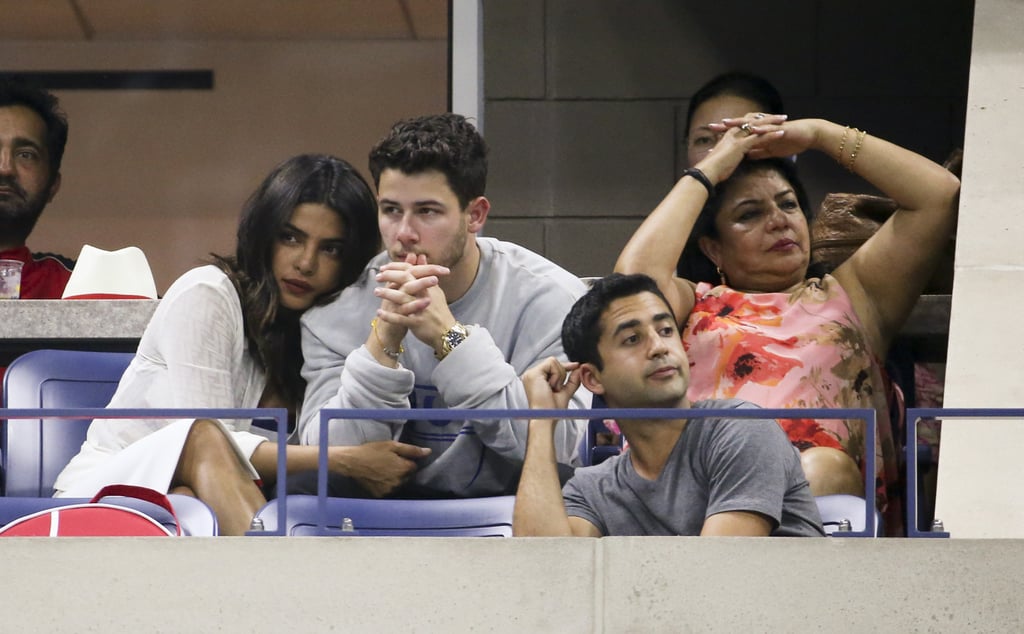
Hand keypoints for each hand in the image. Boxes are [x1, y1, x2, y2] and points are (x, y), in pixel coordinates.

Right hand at [330, 440, 430, 497]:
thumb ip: (412, 450)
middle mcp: (399, 482)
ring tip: (383, 470)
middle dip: (402, 470)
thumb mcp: (392, 446)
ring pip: (399, 484)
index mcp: (404, 469)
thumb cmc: (372, 451)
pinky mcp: (381, 495)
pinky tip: (379, 478)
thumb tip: (428, 452)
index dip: (406, 461)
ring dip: (395, 478)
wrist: (352, 462)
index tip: (397, 457)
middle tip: (389, 463)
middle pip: (408, 476)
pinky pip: (389, 490)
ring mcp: (390, 490)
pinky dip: (387, 485)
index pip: (414, 466)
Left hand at [373, 253, 448, 349]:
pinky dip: (389, 316)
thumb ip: (425, 273)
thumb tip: (420, 256)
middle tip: (377, 277)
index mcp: (427, 286)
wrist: (447, 331)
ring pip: (402, 298)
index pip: (410, 270)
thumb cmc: (439, 310)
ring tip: (376, 291)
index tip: (384, 268)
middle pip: (405, 280)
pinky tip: (379, 313)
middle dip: (390, 276)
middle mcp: (424, 295)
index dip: (396, 267)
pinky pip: (400, 319)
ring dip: (387, 294)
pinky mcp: (417, 323)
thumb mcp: (435, 289)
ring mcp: (420, 309)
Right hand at [521, 357, 580, 411]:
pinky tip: (551, 386)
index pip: (552, 366)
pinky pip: (551, 363)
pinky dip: (556, 375)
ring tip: (553, 389)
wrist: (546, 417)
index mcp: (537, 379)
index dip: (564, 366)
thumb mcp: (565, 393)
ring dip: (559, 376)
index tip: (576, 366)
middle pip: (553, 362)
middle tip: (556, 389)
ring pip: (553, 361)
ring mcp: (531, 373)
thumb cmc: (552, 411)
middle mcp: (532, 375)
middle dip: (561, 374)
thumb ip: (572, 380)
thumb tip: (579, 369)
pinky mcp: (533, 373)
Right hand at [698, 112, 788, 182]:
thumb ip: (730, 155)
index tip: (770, 120)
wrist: (707, 172)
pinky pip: (760, 138)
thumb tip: (733, 158)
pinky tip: (781, 133)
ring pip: (759, 127)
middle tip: (782, 117)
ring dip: (773, 123)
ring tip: (785, 121)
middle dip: (769, 119)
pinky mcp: (741, 145)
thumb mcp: (724, 159)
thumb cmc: (714, 169)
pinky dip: (771, 135)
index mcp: (730, 135)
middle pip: (755, 122)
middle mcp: (734, 133)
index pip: (747, 124)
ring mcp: (738, 138)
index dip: (759, 122)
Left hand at [710, 114, 827, 161]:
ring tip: (726, 123)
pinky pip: (768, 129)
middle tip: (711, 126)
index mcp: (758, 133)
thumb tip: (747, 157)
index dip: (726, 135)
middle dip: (726, 126)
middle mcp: (762, 127)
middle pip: (741, 126)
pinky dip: (759, 129)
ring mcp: (770, 126)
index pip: (739, 133)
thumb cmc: (790, 142)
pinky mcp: (779, 128)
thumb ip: (758, 153)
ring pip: (751, 124)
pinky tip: (751, 130)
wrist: (809, 136)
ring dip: (740, 124)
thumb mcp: (771, 151)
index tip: (711, 138)